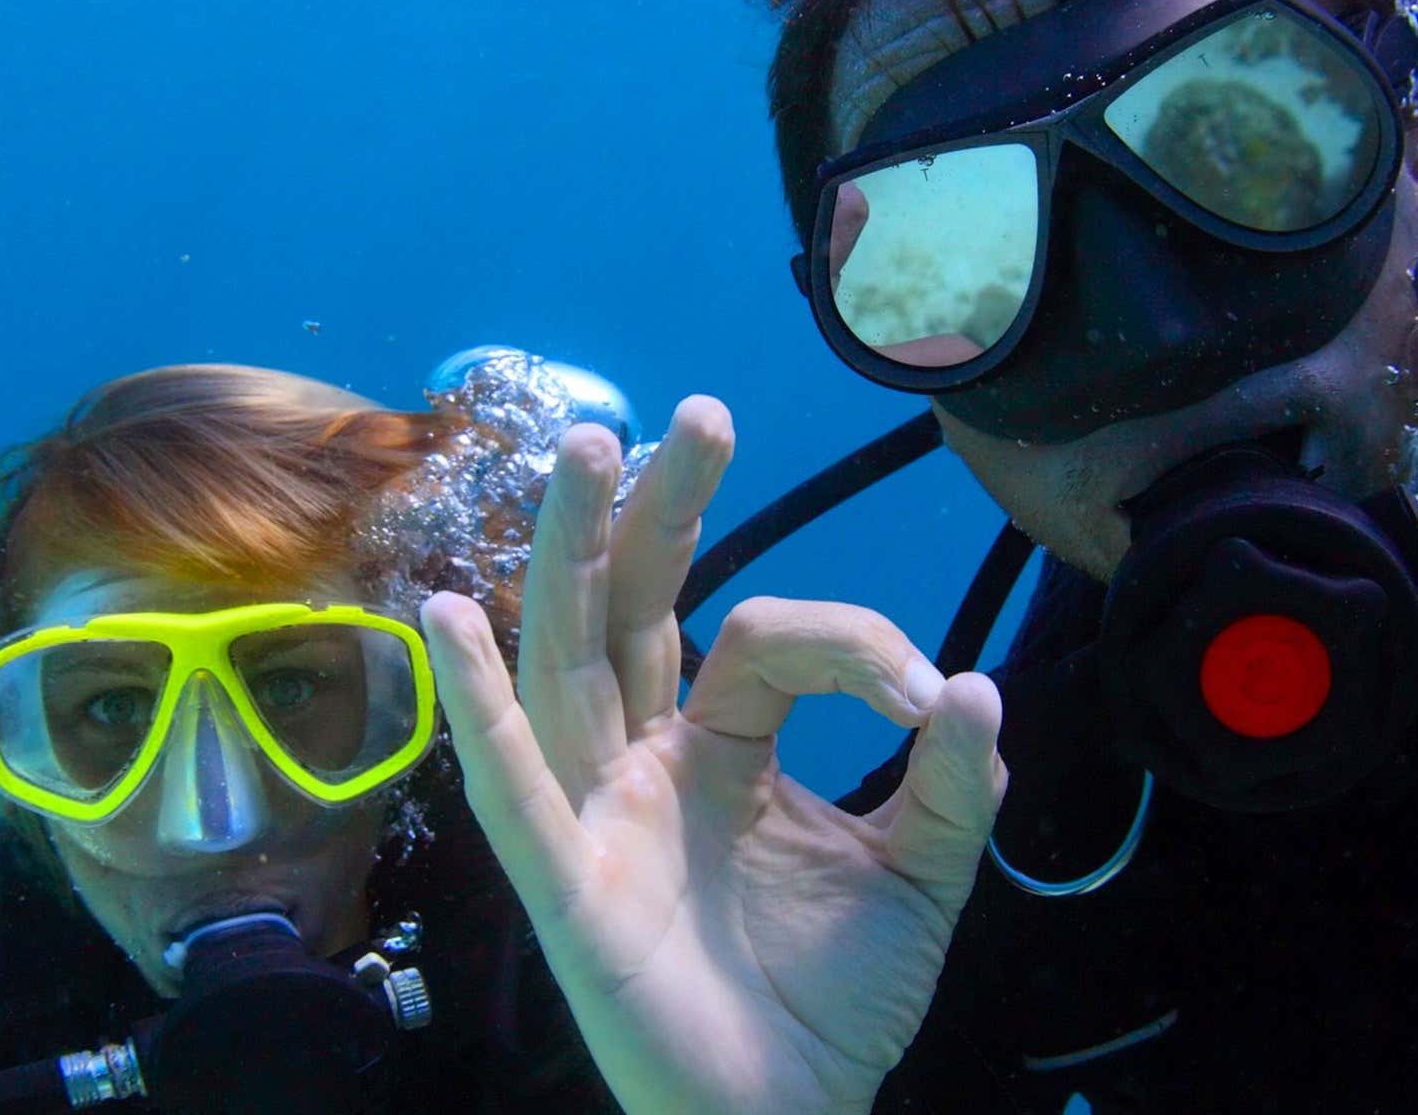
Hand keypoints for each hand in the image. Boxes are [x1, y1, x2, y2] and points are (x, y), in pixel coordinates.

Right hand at [417, 397, 1007, 1114]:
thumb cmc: (833, 1004)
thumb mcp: (924, 877)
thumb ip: (953, 784)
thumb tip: (972, 685)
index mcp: (719, 747)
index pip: (759, 637)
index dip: (848, 642)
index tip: (924, 692)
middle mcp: (643, 763)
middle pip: (629, 608)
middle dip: (655, 507)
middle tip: (692, 414)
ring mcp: (596, 817)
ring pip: (564, 662)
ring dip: (565, 554)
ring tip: (580, 452)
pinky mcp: (568, 887)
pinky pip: (512, 791)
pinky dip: (473, 708)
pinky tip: (445, 622)